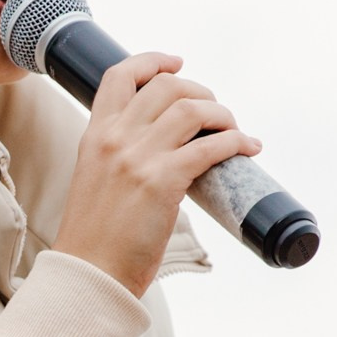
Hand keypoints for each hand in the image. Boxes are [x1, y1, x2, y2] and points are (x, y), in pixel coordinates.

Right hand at [50, 52, 260, 295]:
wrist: (88, 275)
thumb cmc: (96, 239)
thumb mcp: (97, 182)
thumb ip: (121, 159)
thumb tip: (167, 153)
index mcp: (95, 135)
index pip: (120, 75)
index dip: (152, 61)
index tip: (177, 63)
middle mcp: (115, 138)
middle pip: (166, 86)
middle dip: (200, 92)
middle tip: (215, 113)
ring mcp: (137, 158)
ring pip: (192, 108)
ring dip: (222, 115)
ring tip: (234, 130)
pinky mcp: (162, 182)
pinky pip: (211, 146)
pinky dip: (236, 141)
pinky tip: (247, 148)